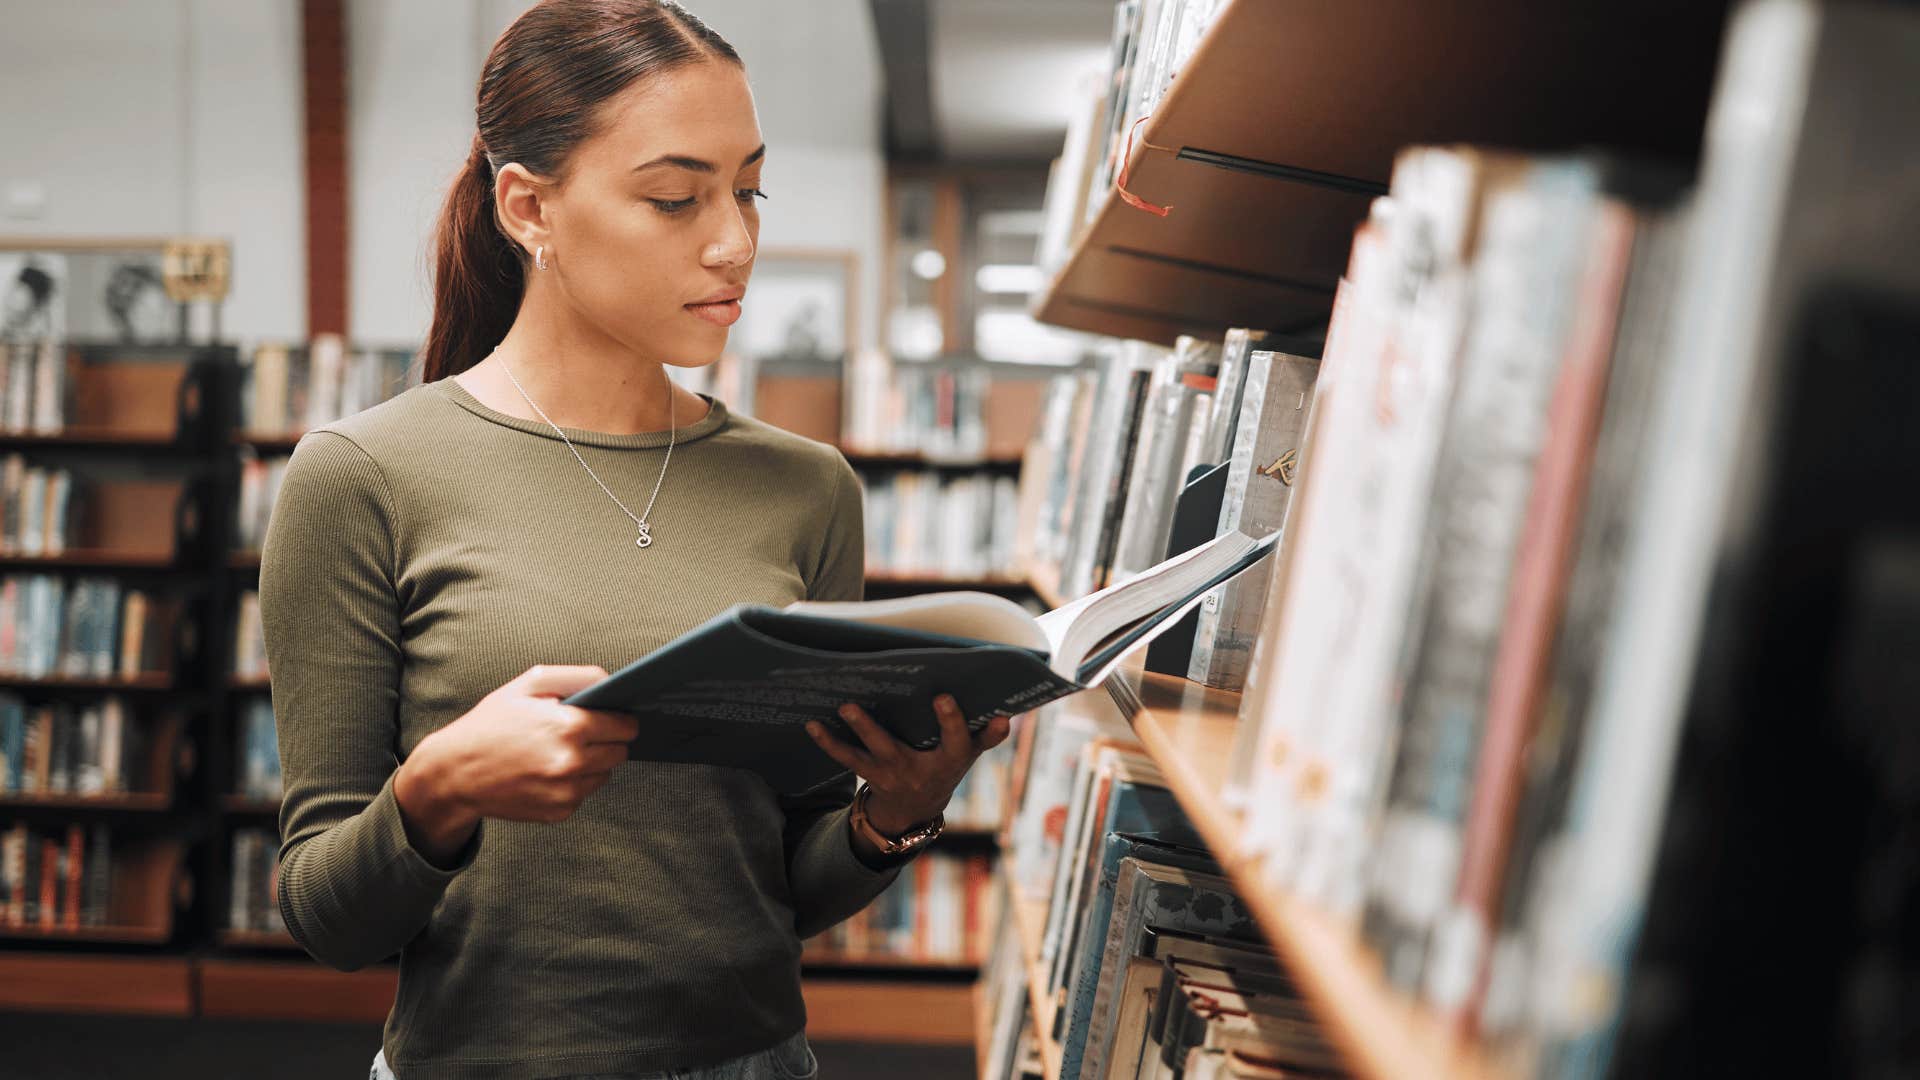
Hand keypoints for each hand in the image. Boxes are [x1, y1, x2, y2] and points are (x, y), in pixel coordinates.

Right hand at [397, 665, 639, 860]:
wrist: (455, 773)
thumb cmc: (491, 724)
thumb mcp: (528, 684)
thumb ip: (576, 676)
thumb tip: (612, 682)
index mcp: (569, 726)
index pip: (625, 726)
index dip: (622, 719)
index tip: (616, 716)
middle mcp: (572, 763)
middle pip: (621, 752)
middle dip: (609, 740)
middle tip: (584, 733)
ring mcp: (566, 791)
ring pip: (605, 774)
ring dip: (592, 763)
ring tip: (559, 751)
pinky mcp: (559, 812)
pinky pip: (584, 793)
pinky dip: (574, 783)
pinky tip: (547, 772)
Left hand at [804, 693, 1011, 836]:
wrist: (916, 809)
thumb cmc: (946, 766)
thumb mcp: (970, 754)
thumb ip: (988, 736)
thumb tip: (1007, 715)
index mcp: (950, 760)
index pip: (957, 741)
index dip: (952, 721)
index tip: (945, 697)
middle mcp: (919, 769)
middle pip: (901, 749)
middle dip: (881, 728)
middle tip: (879, 702)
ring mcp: (891, 773)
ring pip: (868, 754)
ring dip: (856, 730)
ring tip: (843, 707)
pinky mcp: (870, 773)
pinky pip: (847, 758)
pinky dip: (829, 742)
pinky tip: (812, 724)